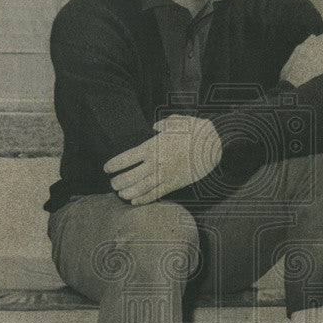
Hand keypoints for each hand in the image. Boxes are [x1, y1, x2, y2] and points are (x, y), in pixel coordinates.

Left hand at [104, 115, 222, 204]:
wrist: (215, 144)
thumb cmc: (196, 130)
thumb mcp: (178, 121)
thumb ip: (164, 124)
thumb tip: (155, 127)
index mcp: (153, 146)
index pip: (126, 158)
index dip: (113, 165)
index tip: (106, 168)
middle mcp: (156, 163)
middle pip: (129, 177)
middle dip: (117, 182)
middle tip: (112, 183)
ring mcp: (165, 175)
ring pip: (140, 189)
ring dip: (126, 193)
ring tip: (120, 193)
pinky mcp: (175, 184)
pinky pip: (155, 195)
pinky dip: (143, 200)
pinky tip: (134, 201)